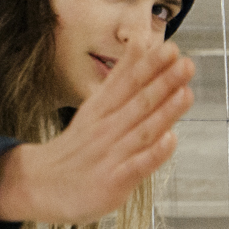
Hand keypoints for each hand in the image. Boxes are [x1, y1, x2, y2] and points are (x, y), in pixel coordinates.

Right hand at [0, 41, 195, 223]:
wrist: (42, 185)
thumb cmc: (79, 147)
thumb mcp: (96, 104)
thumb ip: (121, 77)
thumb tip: (140, 43)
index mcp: (103, 108)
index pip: (128, 83)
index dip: (150, 65)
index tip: (171, 49)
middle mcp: (107, 128)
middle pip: (138, 103)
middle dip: (163, 83)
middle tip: (186, 64)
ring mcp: (111, 155)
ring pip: (142, 131)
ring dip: (165, 112)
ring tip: (185, 93)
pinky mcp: (113, 181)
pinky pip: (137, 166)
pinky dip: (154, 154)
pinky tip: (170, 140)